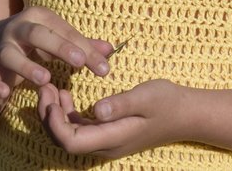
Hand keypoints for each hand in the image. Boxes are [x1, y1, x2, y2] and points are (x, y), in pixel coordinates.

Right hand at [0, 6, 112, 99]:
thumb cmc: (31, 44)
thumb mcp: (55, 40)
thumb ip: (81, 45)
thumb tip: (111, 49)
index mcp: (39, 18)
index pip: (66, 32)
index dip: (86, 49)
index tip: (104, 68)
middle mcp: (17, 29)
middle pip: (38, 34)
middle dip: (60, 47)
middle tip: (80, 62)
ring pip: (9, 54)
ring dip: (26, 65)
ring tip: (44, 78)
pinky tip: (5, 94)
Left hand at [37, 79, 183, 158]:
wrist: (187, 114)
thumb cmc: (168, 102)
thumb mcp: (146, 97)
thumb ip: (121, 104)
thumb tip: (96, 110)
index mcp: (113, 138)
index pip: (71, 142)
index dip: (54, 123)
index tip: (52, 97)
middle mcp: (105, 144)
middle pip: (64, 140)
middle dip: (48, 116)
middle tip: (43, 86)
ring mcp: (106, 139)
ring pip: (69, 135)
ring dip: (54, 113)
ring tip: (49, 87)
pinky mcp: (107, 131)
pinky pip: (79, 128)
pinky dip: (66, 113)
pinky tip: (64, 94)